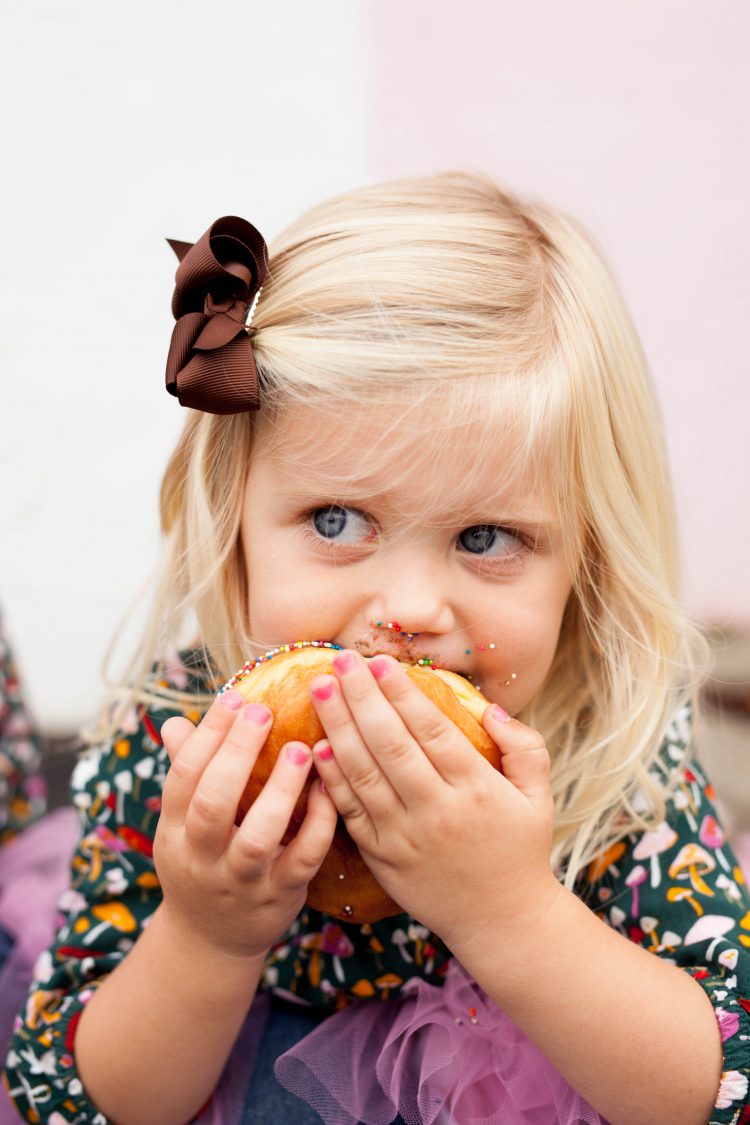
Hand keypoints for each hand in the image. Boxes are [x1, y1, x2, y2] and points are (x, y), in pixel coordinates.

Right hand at [155, 691, 337, 959]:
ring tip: (302, 749)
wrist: (212, 942)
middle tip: (263, 711)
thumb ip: (186, 772)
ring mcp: (242, 880)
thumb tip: (176, 721)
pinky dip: (318, 824)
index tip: (234, 697)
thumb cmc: (203, 863)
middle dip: (237, 754)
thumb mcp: (183, 826)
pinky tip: (329, 789)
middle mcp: (202, 857)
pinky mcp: (280, 896)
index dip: (208, 736)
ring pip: (258, 836)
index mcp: (175, 831)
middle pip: (212, 803)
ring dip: (281, 791)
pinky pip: (302, 859)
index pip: (185, 776)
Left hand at [309, 651, 561, 952]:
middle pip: (390, 744)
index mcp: (476, 789)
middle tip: (340, 661)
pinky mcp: (383, 858)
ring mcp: (405, 837)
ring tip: (320, 690)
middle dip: (361, 698)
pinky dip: (332, 778)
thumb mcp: (539, 797)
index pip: (432, 730)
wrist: (503, 922)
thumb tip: (490, 708)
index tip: (380, 662)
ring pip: (364, 774)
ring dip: (338, 727)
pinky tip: (316, 746)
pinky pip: (351, 812)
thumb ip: (524, 747)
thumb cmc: (521, 850)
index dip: (402, 694)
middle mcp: (437, 811)